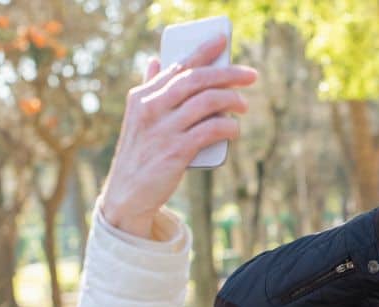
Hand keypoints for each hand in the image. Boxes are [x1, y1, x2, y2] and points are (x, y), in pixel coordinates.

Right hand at [99, 36, 256, 237]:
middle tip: (250, 75)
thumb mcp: (138, 117)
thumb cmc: (140, 153)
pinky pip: (211, 130)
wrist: (128, 193)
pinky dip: (228, 126)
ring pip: (207, 102)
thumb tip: (154, 60)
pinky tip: (235, 129)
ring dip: (232, 100)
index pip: (177, 66)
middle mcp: (151, 108)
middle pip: (196, 80)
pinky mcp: (176, 152)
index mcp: (142, 96)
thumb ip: (149, 89)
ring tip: (244, 105)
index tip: (222, 41)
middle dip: (227, 73)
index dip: (203, 52)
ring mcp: (163, 130)